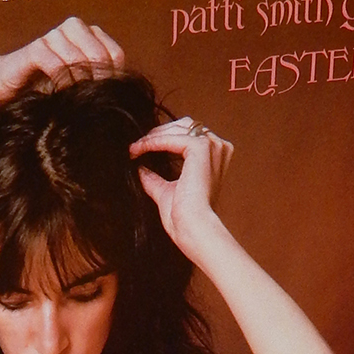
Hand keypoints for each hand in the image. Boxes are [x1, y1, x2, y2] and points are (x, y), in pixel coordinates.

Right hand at [0, 17, 124, 100]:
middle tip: (94, 104)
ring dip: (80, 84)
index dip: (114, 79)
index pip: (115, 54)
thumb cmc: (50, 85)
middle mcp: (73, 29)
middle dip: (99, 82)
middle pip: (99, 54)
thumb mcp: (81, 83)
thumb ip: (101, 83)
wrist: (13, 84)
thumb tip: (125, 99)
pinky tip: (62, 95)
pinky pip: (56, 64)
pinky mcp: (36, 48)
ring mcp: (54, 35)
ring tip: (78, 101)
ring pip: (78, 58)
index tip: (108, 100)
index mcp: (89, 34)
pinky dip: (62, 82)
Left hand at [129, 117, 232, 258]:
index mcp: (216, 158)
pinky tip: (138, 150)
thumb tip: (139, 168)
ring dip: (153, 136)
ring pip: (177, 128)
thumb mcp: (166, 191)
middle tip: (136, 145)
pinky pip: (171, 138)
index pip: (188, 136)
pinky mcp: (201, 148)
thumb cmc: (184, 217)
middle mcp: (218, 148)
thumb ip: (155, 178)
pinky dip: (152, 142)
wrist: (192, 228)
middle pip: (184, 125)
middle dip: (158, 132)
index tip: (140, 148)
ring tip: (134, 148)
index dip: (163, 138)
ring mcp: (212, 146)